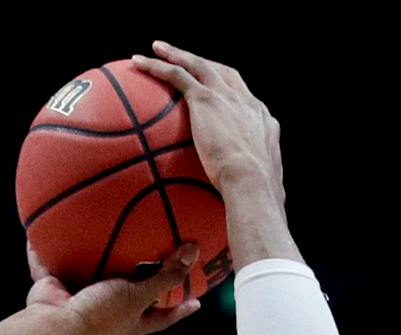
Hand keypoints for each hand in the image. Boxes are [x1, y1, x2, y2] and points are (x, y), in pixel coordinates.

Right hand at [26, 241, 201, 334]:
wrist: (55, 324)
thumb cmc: (99, 315)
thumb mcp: (138, 295)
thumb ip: (165, 275)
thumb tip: (194, 250)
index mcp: (129, 322)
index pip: (163, 317)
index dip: (180, 310)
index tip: (197, 302)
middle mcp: (106, 313)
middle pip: (130, 296)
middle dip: (141, 281)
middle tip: (157, 261)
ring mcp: (80, 301)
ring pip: (93, 276)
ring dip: (97, 260)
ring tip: (107, 235)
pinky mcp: (57, 289)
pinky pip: (54, 265)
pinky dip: (49, 250)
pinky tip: (52, 227)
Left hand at [130, 42, 284, 206]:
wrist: (252, 183)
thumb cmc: (255, 198)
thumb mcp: (252, 194)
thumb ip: (241, 197)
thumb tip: (235, 220)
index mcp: (261, 122)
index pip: (244, 101)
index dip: (230, 95)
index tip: (218, 97)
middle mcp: (247, 103)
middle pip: (224, 74)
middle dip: (205, 65)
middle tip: (187, 61)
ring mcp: (228, 98)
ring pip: (199, 66)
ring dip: (177, 55)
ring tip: (156, 49)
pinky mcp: (207, 99)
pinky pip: (178, 75)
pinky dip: (159, 66)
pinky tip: (138, 63)